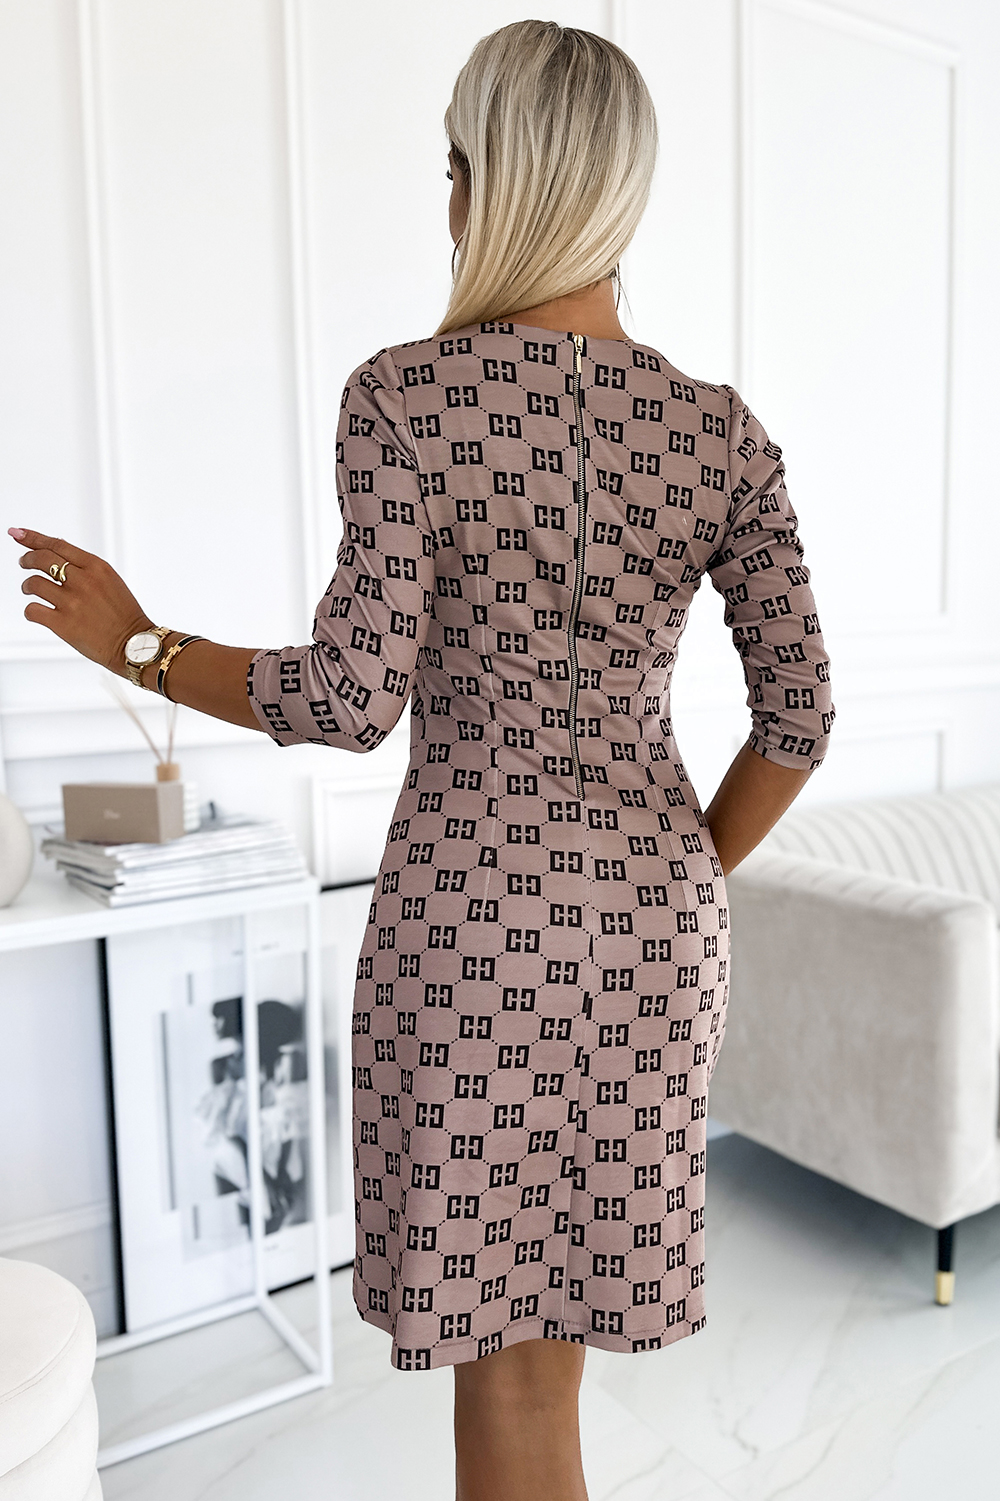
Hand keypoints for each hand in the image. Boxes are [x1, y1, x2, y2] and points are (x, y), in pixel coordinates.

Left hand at [9, 527, 152, 674]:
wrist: (133, 644)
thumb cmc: (124, 615)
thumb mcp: (111, 581)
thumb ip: (86, 568)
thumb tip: (56, 556)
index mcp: (97, 567)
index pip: (57, 545)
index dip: (33, 538)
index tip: (19, 534)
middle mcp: (83, 581)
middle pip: (42, 559)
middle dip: (27, 559)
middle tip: (24, 562)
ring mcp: (71, 602)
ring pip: (33, 584)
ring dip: (27, 586)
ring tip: (31, 589)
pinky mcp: (62, 624)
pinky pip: (32, 610)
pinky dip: (31, 610)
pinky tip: (37, 611)